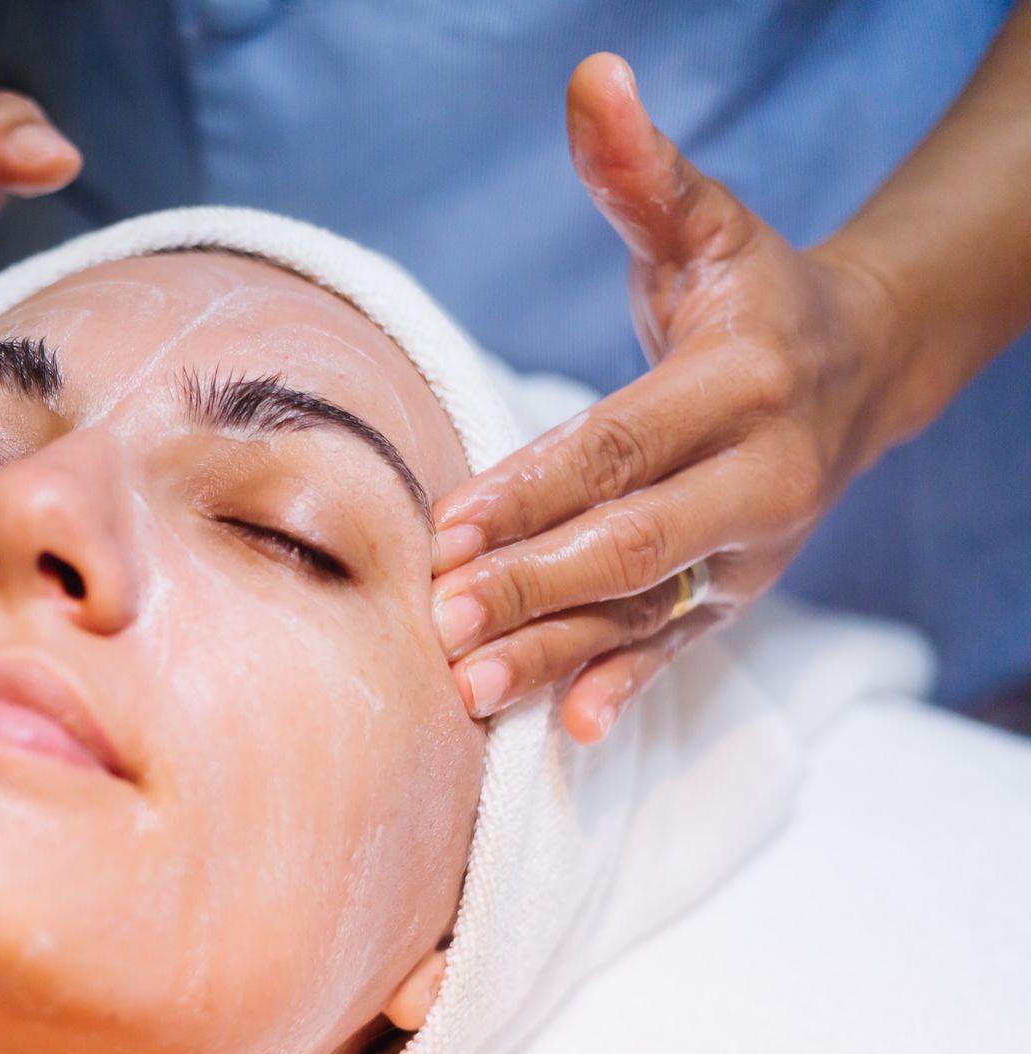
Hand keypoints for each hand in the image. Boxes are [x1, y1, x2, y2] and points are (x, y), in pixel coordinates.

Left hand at [428, 53, 901, 741]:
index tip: (451, 521)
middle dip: (534, 580)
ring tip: (473, 688)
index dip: (536, 485)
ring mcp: (748, 548)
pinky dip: (624, 686)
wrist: (859, 367)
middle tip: (442, 615)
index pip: (623, 444)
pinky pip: (675, 647)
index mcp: (744, 383)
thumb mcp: (704, 225)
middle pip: (632, 539)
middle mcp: (759, 478)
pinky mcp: (732, 590)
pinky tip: (568, 728)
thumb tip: (591, 78)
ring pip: (644, 609)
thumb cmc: (753, 294)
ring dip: (558, 652)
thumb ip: (639, 169)